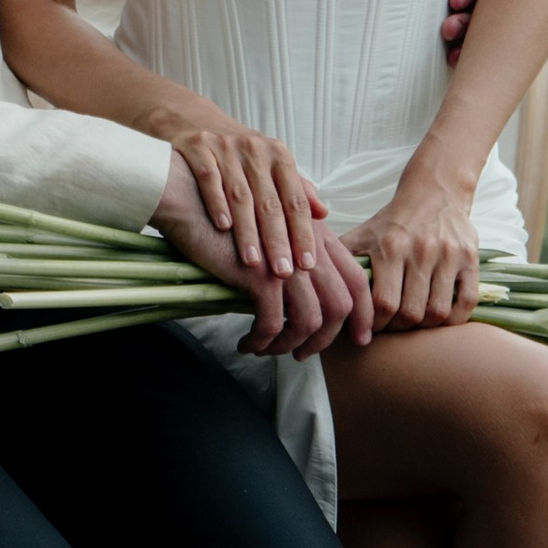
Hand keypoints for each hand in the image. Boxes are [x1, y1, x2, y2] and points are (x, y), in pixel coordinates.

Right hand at [154, 157, 372, 359]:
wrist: (183, 192)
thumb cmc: (222, 203)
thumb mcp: (265, 207)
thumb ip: (296, 213)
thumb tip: (323, 214)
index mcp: (315, 229)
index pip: (356, 278)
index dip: (363, 312)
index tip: (356, 338)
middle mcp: (308, 243)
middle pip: (340, 305)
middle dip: (327, 340)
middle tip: (304, 355)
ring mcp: (285, 258)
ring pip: (308, 319)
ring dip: (290, 345)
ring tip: (269, 351)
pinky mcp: (258, 272)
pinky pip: (271, 322)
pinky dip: (261, 340)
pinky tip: (246, 342)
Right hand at [162, 115, 325, 288]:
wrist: (195, 121)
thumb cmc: (239, 154)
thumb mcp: (271, 165)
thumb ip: (297, 189)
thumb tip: (324, 214)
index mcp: (279, 155)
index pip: (295, 200)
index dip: (303, 233)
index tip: (307, 264)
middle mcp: (255, 149)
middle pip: (270, 202)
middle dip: (278, 240)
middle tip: (283, 271)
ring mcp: (225, 147)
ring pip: (241, 195)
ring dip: (247, 230)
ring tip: (253, 260)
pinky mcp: (199, 147)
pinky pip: (210, 179)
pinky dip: (217, 203)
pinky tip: (222, 227)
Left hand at [355, 168, 481, 329]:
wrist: (434, 191)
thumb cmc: (394, 220)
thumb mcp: (364, 232)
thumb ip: (342, 258)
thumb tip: (313, 281)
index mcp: (390, 245)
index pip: (383, 302)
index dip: (376, 325)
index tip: (370, 330)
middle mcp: (421, 250)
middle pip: (411, 312)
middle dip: (399, 329)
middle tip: (392, 329)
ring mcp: (449, 255)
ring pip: (438, 312)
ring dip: (425, 327)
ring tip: (414, 325)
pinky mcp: (470, 259)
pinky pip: (466, 303)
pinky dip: (454, 320)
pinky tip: (440, 319)